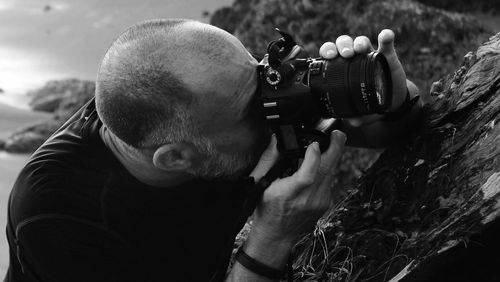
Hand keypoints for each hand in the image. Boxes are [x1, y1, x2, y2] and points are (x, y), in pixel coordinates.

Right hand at [249, 130, 345, 244]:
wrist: (277, 235)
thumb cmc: (266, 208)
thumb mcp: (260, 183)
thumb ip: (269, 159)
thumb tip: (276, 138)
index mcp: (288, 193)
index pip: (307, 176)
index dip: (313, 158)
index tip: (314, 144)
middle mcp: (307, 199)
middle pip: (327, 171)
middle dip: (335, 149)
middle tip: (337, 134)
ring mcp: (319, 203)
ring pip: (331, 174)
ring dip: (333, 156)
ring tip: (332, 142)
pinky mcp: (325, 203)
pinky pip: (329, 181)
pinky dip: (327, 169)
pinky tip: (321, 164)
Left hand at [319, 29, 408, 125]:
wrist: (392, 99)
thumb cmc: (371, 100)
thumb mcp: (361, 110)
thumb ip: (355, 115)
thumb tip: (351, 121)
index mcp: (344, 68)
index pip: (332, 54)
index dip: (327, 51)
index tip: (328, 56)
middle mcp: (355, 59)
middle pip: (344, 44)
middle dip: (342, 46)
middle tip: (345, 55)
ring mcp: (371, 55)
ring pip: (361, 40)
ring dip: (358, 42)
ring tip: (360, 49)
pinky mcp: (388, 55)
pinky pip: (387, 42)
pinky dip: (386, 37)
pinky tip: (385, 36)